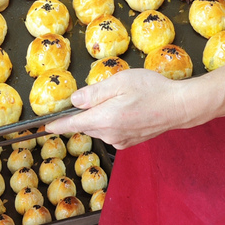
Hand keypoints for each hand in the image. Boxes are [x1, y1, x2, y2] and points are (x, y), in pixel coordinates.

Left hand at [44, 69, 189, 148]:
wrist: (178, 106)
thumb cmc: (152, 90)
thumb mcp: (120, 82)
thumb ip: (94, 93)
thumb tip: (75, 100)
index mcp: (104, 119)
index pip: (73, 124)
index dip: (57, 125)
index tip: (45, 127)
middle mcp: (110, 135)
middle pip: (86, 124)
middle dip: (86, 111)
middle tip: (102, 93)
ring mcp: (120, 140)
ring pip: (100, 127)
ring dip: (102, 115)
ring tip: (123, 97)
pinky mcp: (129, 142)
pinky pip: (112, 131)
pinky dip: (113, 121)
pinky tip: (128, 109)